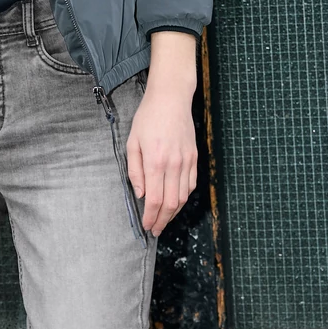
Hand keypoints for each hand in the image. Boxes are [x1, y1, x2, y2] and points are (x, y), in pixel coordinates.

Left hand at [126, 32, 198, 234]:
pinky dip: (184, 197)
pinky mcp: (194, 157)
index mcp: (155, 162)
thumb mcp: (132, 143)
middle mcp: (173, 165)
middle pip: (171, 203)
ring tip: (164, 219)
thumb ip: (135, 171)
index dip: (151, 217)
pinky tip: (176, 202)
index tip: (147, 226)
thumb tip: (142, 194)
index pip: (155, 199)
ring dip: (174, 212)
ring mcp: (187, 162)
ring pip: (183, 196)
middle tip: (155, 229)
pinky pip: (191, 184)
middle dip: (163, 220)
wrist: (171, 99)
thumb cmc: (148, 118)